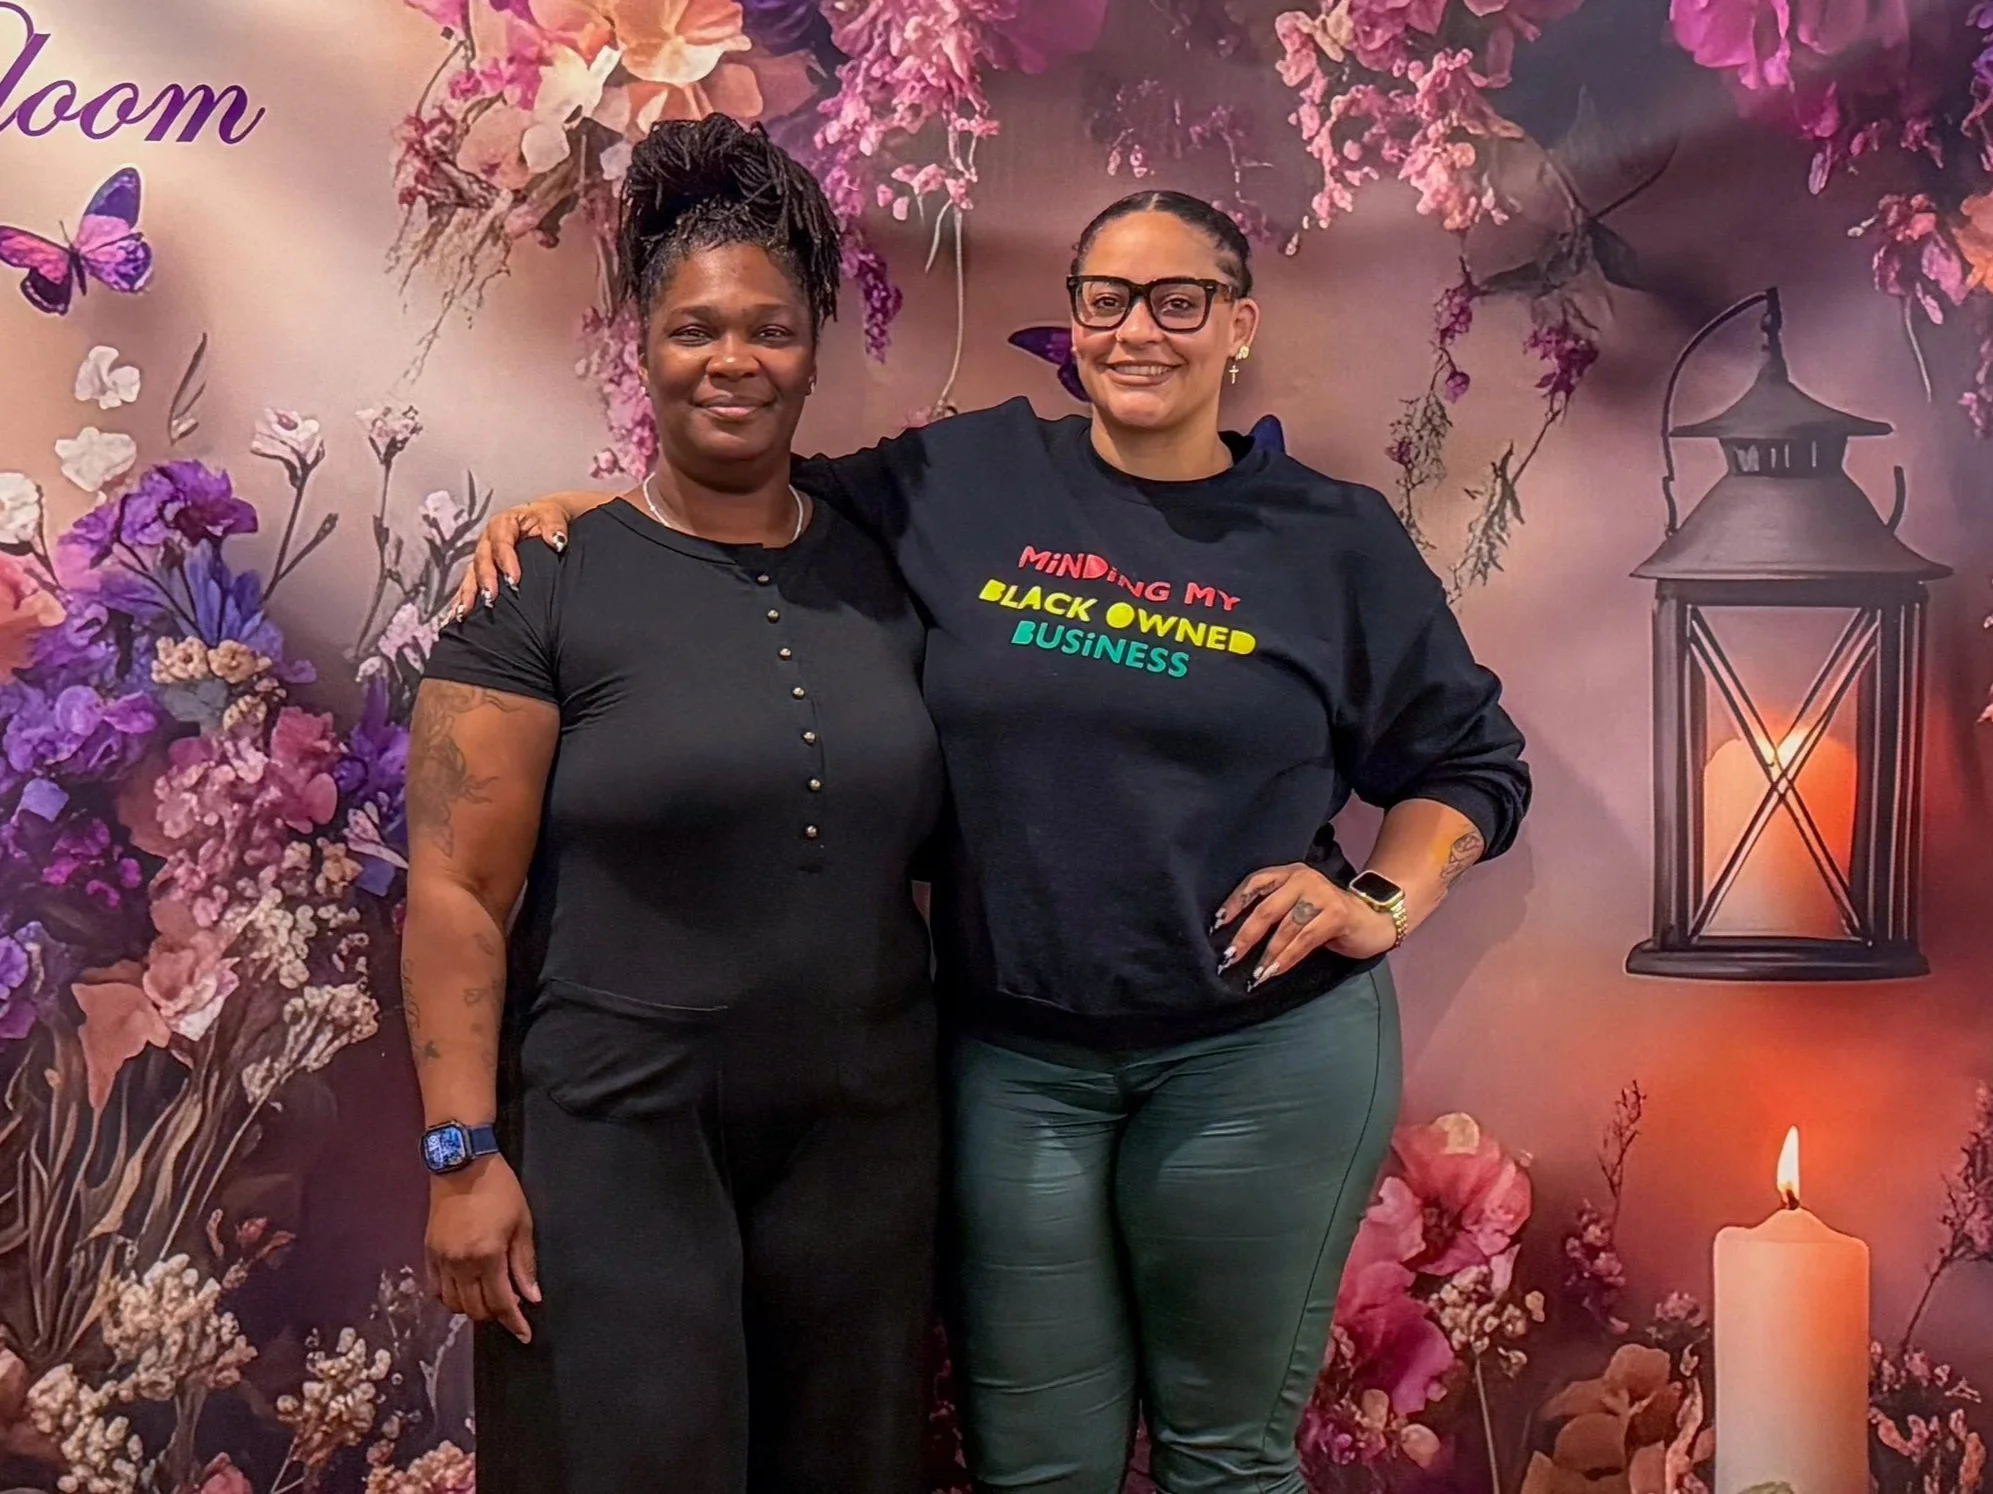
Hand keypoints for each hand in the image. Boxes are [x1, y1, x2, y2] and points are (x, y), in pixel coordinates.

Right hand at [425, 1155, 539, 1342]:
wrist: (461, 1164)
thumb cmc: (499, 1189)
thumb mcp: (522, 1223)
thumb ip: (524, 1264)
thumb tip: (531, 1297)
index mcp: (486, 1255)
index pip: (500, 1301)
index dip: (513, 1322)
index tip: (524, 1335)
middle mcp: (459, 1263)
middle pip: (474, 1309)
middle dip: (494, 1315)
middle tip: (509, 1308)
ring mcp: (440, 1259)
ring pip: (452, 1303)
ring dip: (472, 1308)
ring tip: (488, 1298)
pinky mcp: (428, 1252)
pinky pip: (435, 1289)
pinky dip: (450, 1298)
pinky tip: (464, 1291)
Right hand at [448, 492, 599, 620]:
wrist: (542, 521)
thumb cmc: (545, 519)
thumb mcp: (552, 516)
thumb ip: (554, 526)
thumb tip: (558, 541)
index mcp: (503, 524)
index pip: (501, 542)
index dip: (506, 560)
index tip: (514, 579)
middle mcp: (488, 541)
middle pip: (482, 560)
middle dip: (485, 580)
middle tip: (490, 598)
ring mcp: (483, 556)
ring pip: (471, 575)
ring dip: (468, 594)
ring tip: (465, 612)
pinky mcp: (480, 571)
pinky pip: (469, 585)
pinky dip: (462, 600)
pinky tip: (457, 616)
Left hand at [1212, 864, 1397, 986]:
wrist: (1371, 919)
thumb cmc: (1327, 916)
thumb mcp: (1297, 905)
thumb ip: (1273, 910)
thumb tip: (1236, 936)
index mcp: (1289, 873)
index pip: (1254, 883)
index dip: (1234, 903)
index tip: (1216, 925)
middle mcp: (1303, 878)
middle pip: (1266, 909)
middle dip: (1245, 936)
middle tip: (1229, 957)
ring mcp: (1321, 895)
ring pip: (1285, 927)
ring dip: (1267, 954)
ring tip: (1254, 974)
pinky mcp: (1336, 914)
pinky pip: (1304, 940)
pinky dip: (1286, 958)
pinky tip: (1274, 972)